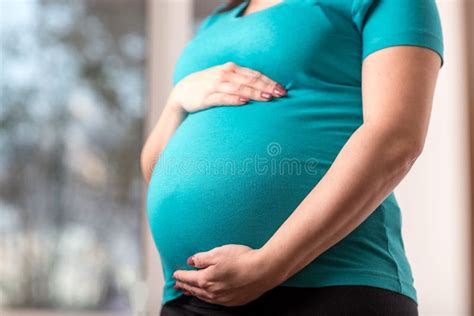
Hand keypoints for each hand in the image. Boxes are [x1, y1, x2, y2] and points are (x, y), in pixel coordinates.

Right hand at [168, 61, 286, 112]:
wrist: (182, 93)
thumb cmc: (208, 86)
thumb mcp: (225, 79)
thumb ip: (242, 80)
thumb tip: (264, 87)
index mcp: (231, 69)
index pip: (254, 75)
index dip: (269, 81)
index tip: (282, 89)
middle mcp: (225, 74)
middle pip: (250, 81)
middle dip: (266, 87)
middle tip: (280, 94)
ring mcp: (215, 85)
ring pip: (239, 88)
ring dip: (254, 92)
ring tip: (267, 98)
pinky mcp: (207, 97)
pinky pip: (223, 97)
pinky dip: (234, 99)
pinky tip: (244, 101)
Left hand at [172, 244, 283, 306]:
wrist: (263, 271)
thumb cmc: (241, 259)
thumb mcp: (218, 252)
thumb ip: (202, 258)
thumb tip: (191, 261)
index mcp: (205, 279)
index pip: (188, 277)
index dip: (180, 275)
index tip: (175, 274)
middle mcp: (212, 292)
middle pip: (194, 289)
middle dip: (184, 286)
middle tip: (177, 285)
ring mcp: (223, 298)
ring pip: (203, 297)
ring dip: (194, 293)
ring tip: (189, 291)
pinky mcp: (233, 301)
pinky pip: (214, 300)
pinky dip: (206, 297)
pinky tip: (208, 295)